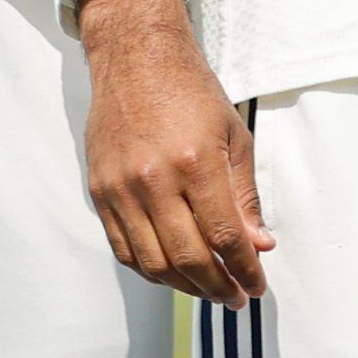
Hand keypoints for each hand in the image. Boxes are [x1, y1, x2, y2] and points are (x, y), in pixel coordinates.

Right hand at [75, 0, 268, 303]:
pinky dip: (150, 270)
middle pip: (187, 258)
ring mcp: (121, 190)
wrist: (136, 61)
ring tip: (210, 291)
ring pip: (152, 263)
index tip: (257, 285)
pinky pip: (123, 249)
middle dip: (218, 286)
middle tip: (237, 297)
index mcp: (195, 162)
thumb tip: (259, 244)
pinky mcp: (99, 193)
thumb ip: (245, 195)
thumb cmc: (191, 93)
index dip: (243, 268)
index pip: (223, 235)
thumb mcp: (233, 135)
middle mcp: (154, 180)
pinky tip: (173, 274)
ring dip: (185, 287)